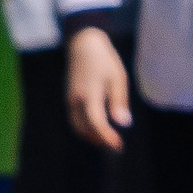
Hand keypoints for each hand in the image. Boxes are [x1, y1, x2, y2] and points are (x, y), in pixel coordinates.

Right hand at [65, 25, 131, 151]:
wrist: (83, 46)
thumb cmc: (104, 60)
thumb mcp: (118, 78)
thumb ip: (118, 102)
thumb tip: (123, 123)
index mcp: (89, 96)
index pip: (96, 123)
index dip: (107, 137)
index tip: (119, 145)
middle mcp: (76, 101)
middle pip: (85, 129)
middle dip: (100, 140)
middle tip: (116, 147)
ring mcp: (70, 101)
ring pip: (78, 127)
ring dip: (91, 136)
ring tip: (107, 141)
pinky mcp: (69, 99)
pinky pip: (75, 120)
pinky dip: (85, 128)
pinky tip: (97, 129)